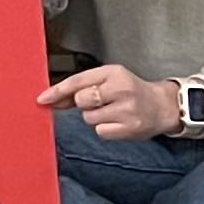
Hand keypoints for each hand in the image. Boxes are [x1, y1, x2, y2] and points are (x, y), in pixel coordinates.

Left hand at [39, 64, 180, 140]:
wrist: (162, 106)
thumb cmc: (131, 92)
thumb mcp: (109, 80)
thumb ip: (82, 87)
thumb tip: (53, 99)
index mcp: (113, 72)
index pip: (78, 81)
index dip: (57, 91)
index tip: (42, 99)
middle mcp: (121, 89)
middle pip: (81, 100)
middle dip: (84, 104)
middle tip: (100, 102)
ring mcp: (126, 110)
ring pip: (89, 118)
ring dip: (95, 118)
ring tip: (112, 112)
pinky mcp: (129, 128)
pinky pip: (101, 131)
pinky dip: (105, 129)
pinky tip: (117, 122)